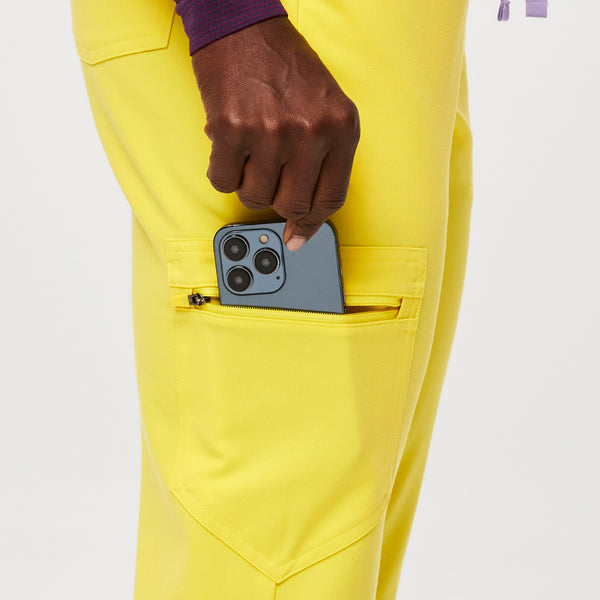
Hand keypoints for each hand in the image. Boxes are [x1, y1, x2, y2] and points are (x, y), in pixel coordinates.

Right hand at [191, 16, 359, 250]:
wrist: (243, 25)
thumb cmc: (284, 67)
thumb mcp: (325, 106)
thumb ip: (324, 158)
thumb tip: (302, 218)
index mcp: (340, 127)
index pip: (330, 198)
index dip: (311, 224)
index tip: (297, 237)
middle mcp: (311, 132)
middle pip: (291, 204)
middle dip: (275, 198)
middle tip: (267, 177)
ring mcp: (272, 132)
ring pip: (255, 197)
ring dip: (248, 182)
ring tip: (250, 150)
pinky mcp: (233, 130)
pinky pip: (224, 181)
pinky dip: (223, 170)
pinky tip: (229, 146)